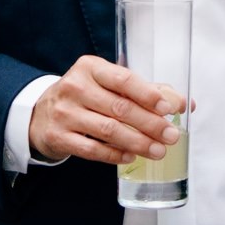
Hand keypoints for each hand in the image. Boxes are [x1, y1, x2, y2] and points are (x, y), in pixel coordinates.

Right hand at [28, 55, 185, 165]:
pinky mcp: (59, 137)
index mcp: (90, 68)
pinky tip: (131, 156)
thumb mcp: (106, 83)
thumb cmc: (84, 96)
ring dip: (138, 142)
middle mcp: (75, 87)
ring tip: (158, 151)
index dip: (148, 94)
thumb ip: (144, 90)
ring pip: (108, 130)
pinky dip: (115, 155)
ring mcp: (64, 113)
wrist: (41, 113)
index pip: (123, 79)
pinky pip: (92, 149)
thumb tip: (183, 102)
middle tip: (171, 136)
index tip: (169, 108)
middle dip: (150, 124)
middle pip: (119, 108)